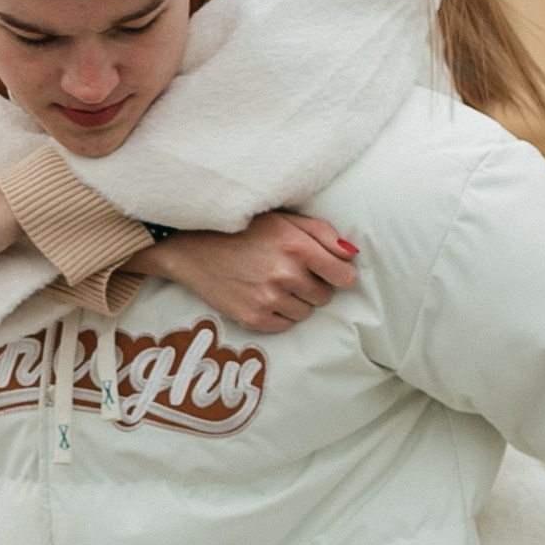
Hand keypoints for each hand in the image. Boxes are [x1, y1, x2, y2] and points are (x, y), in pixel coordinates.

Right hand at [144, 210, 357, 333]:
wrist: (192, 248)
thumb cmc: (242, 229)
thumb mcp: (284, 219)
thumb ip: (322, 233)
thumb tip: (352, 254)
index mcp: (297, 247)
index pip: (344, 276)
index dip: (338, 273)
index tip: (328, 270)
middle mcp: (285, 275)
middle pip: (325, 296)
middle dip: (314, 285)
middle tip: (290, 271)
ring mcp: (268, 299)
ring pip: (306, 312)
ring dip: (296, 300)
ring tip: (273, 282)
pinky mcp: (253, 318)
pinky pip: (285, 325)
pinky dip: (279, 314)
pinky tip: (262, 295)